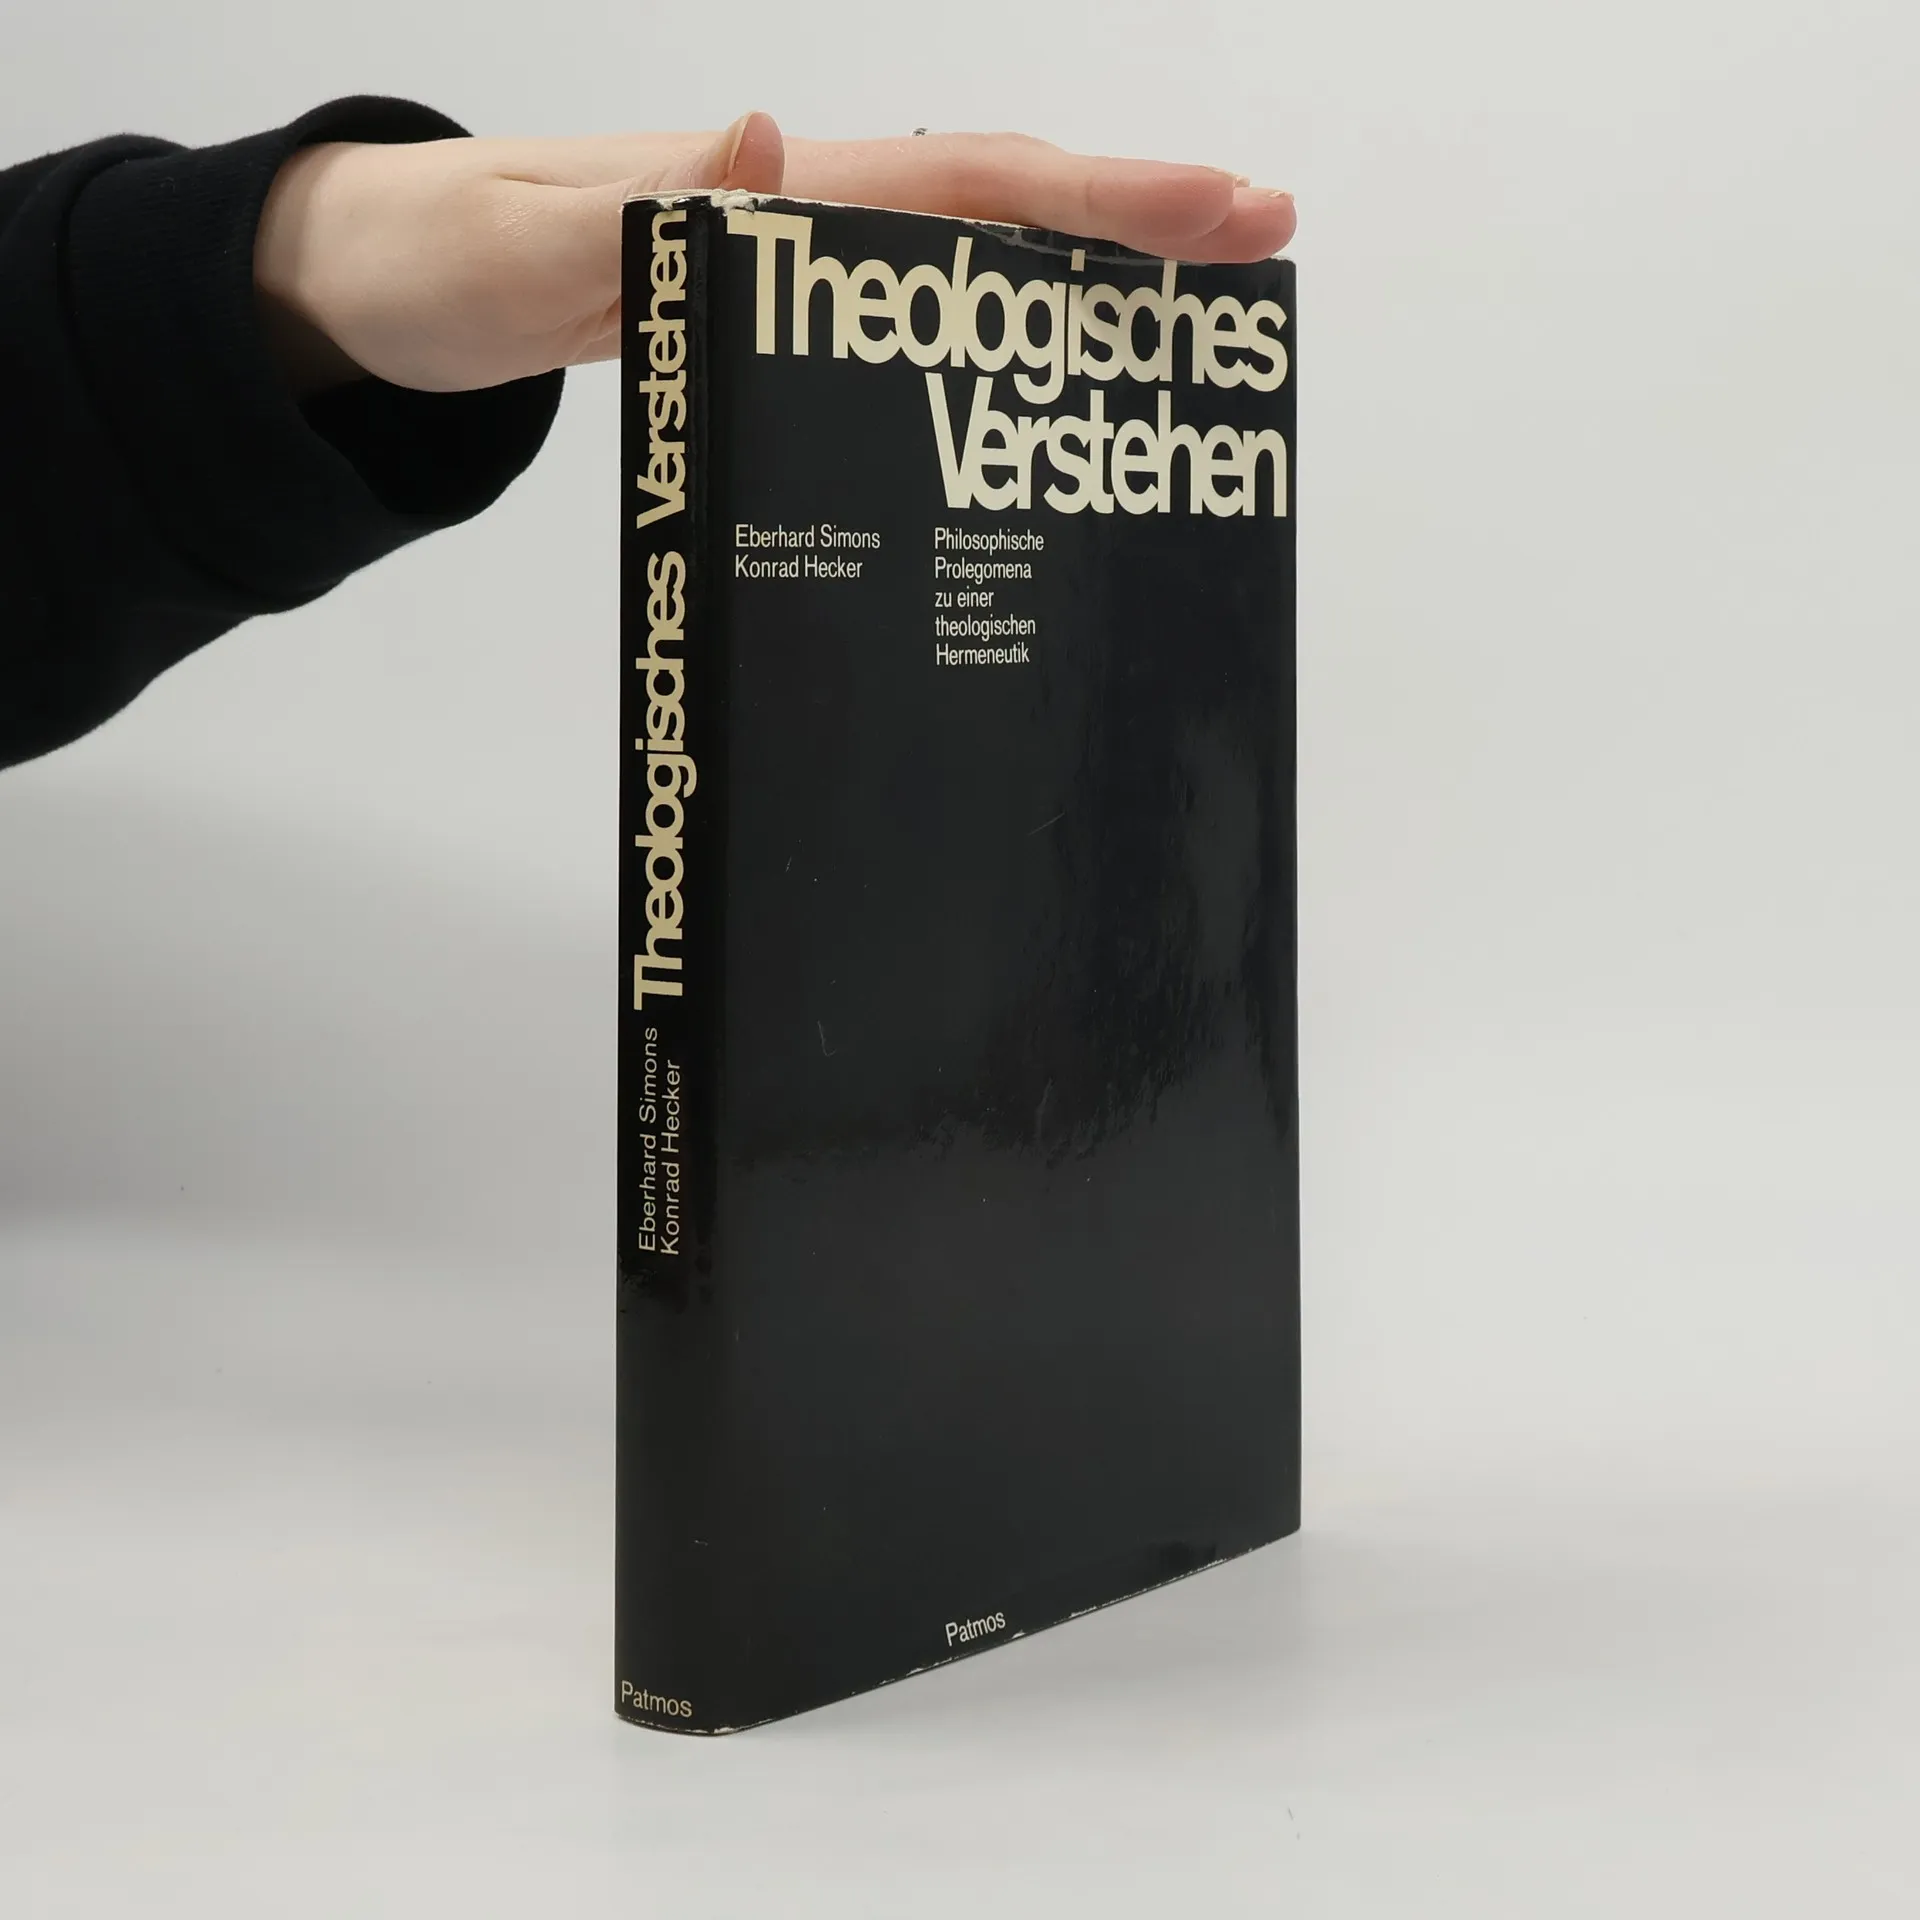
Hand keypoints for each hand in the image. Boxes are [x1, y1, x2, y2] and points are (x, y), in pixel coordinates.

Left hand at [254, 113, 1294, 396]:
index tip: (1223, 208)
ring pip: (965, 253)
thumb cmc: (447, 257)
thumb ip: (644, 208)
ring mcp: (789, 260)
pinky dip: (987, 323)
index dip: (1097, 198)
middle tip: (1265, 247)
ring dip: (1080, 274)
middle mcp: (799, 210)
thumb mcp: (529, 241)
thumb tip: (775, 137)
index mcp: (770, 188)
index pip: (964, 182)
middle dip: (1135, 222)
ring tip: (1193, 321)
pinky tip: (1031, 370)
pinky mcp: (769, 314)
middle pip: (997, 202)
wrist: (383, 279)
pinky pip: (905, 308)